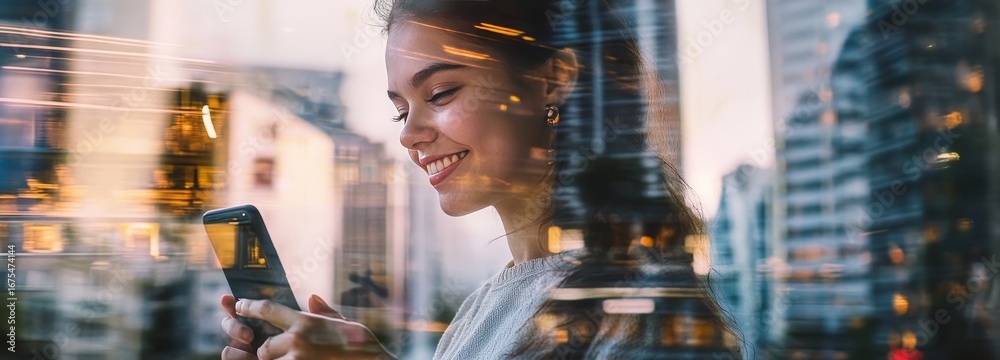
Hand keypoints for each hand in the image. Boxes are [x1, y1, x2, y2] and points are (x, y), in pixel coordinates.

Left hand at [219, 294, 395, 359]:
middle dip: (268, 352)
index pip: (268, 310)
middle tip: (275, 354)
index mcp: (306, 321)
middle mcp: (298, 339)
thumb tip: (313, 299)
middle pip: (265, 346)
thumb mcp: (343, 322)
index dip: (249, 307)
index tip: (238, 306)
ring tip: (291, 358)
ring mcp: (298, 359)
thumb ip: (324, 312)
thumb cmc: (362, 344)